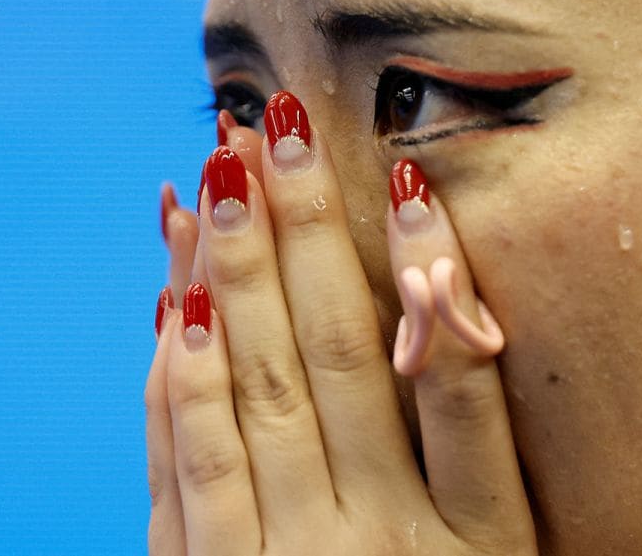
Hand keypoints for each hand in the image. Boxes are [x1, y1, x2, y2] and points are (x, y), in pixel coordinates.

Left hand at [146, 92, 537, 553]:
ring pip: (249, 392)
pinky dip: (174, 371)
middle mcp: (376, 545)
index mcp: (471, 542)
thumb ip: (469, 435)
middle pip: (334, 359)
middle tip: (276, 128)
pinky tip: (170, 295)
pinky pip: (184, 461)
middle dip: (301, 235)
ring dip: (226, 277)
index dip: (432, 273)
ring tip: (216, 176)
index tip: (404, 175)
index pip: (454, 382)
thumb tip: (436, 303)